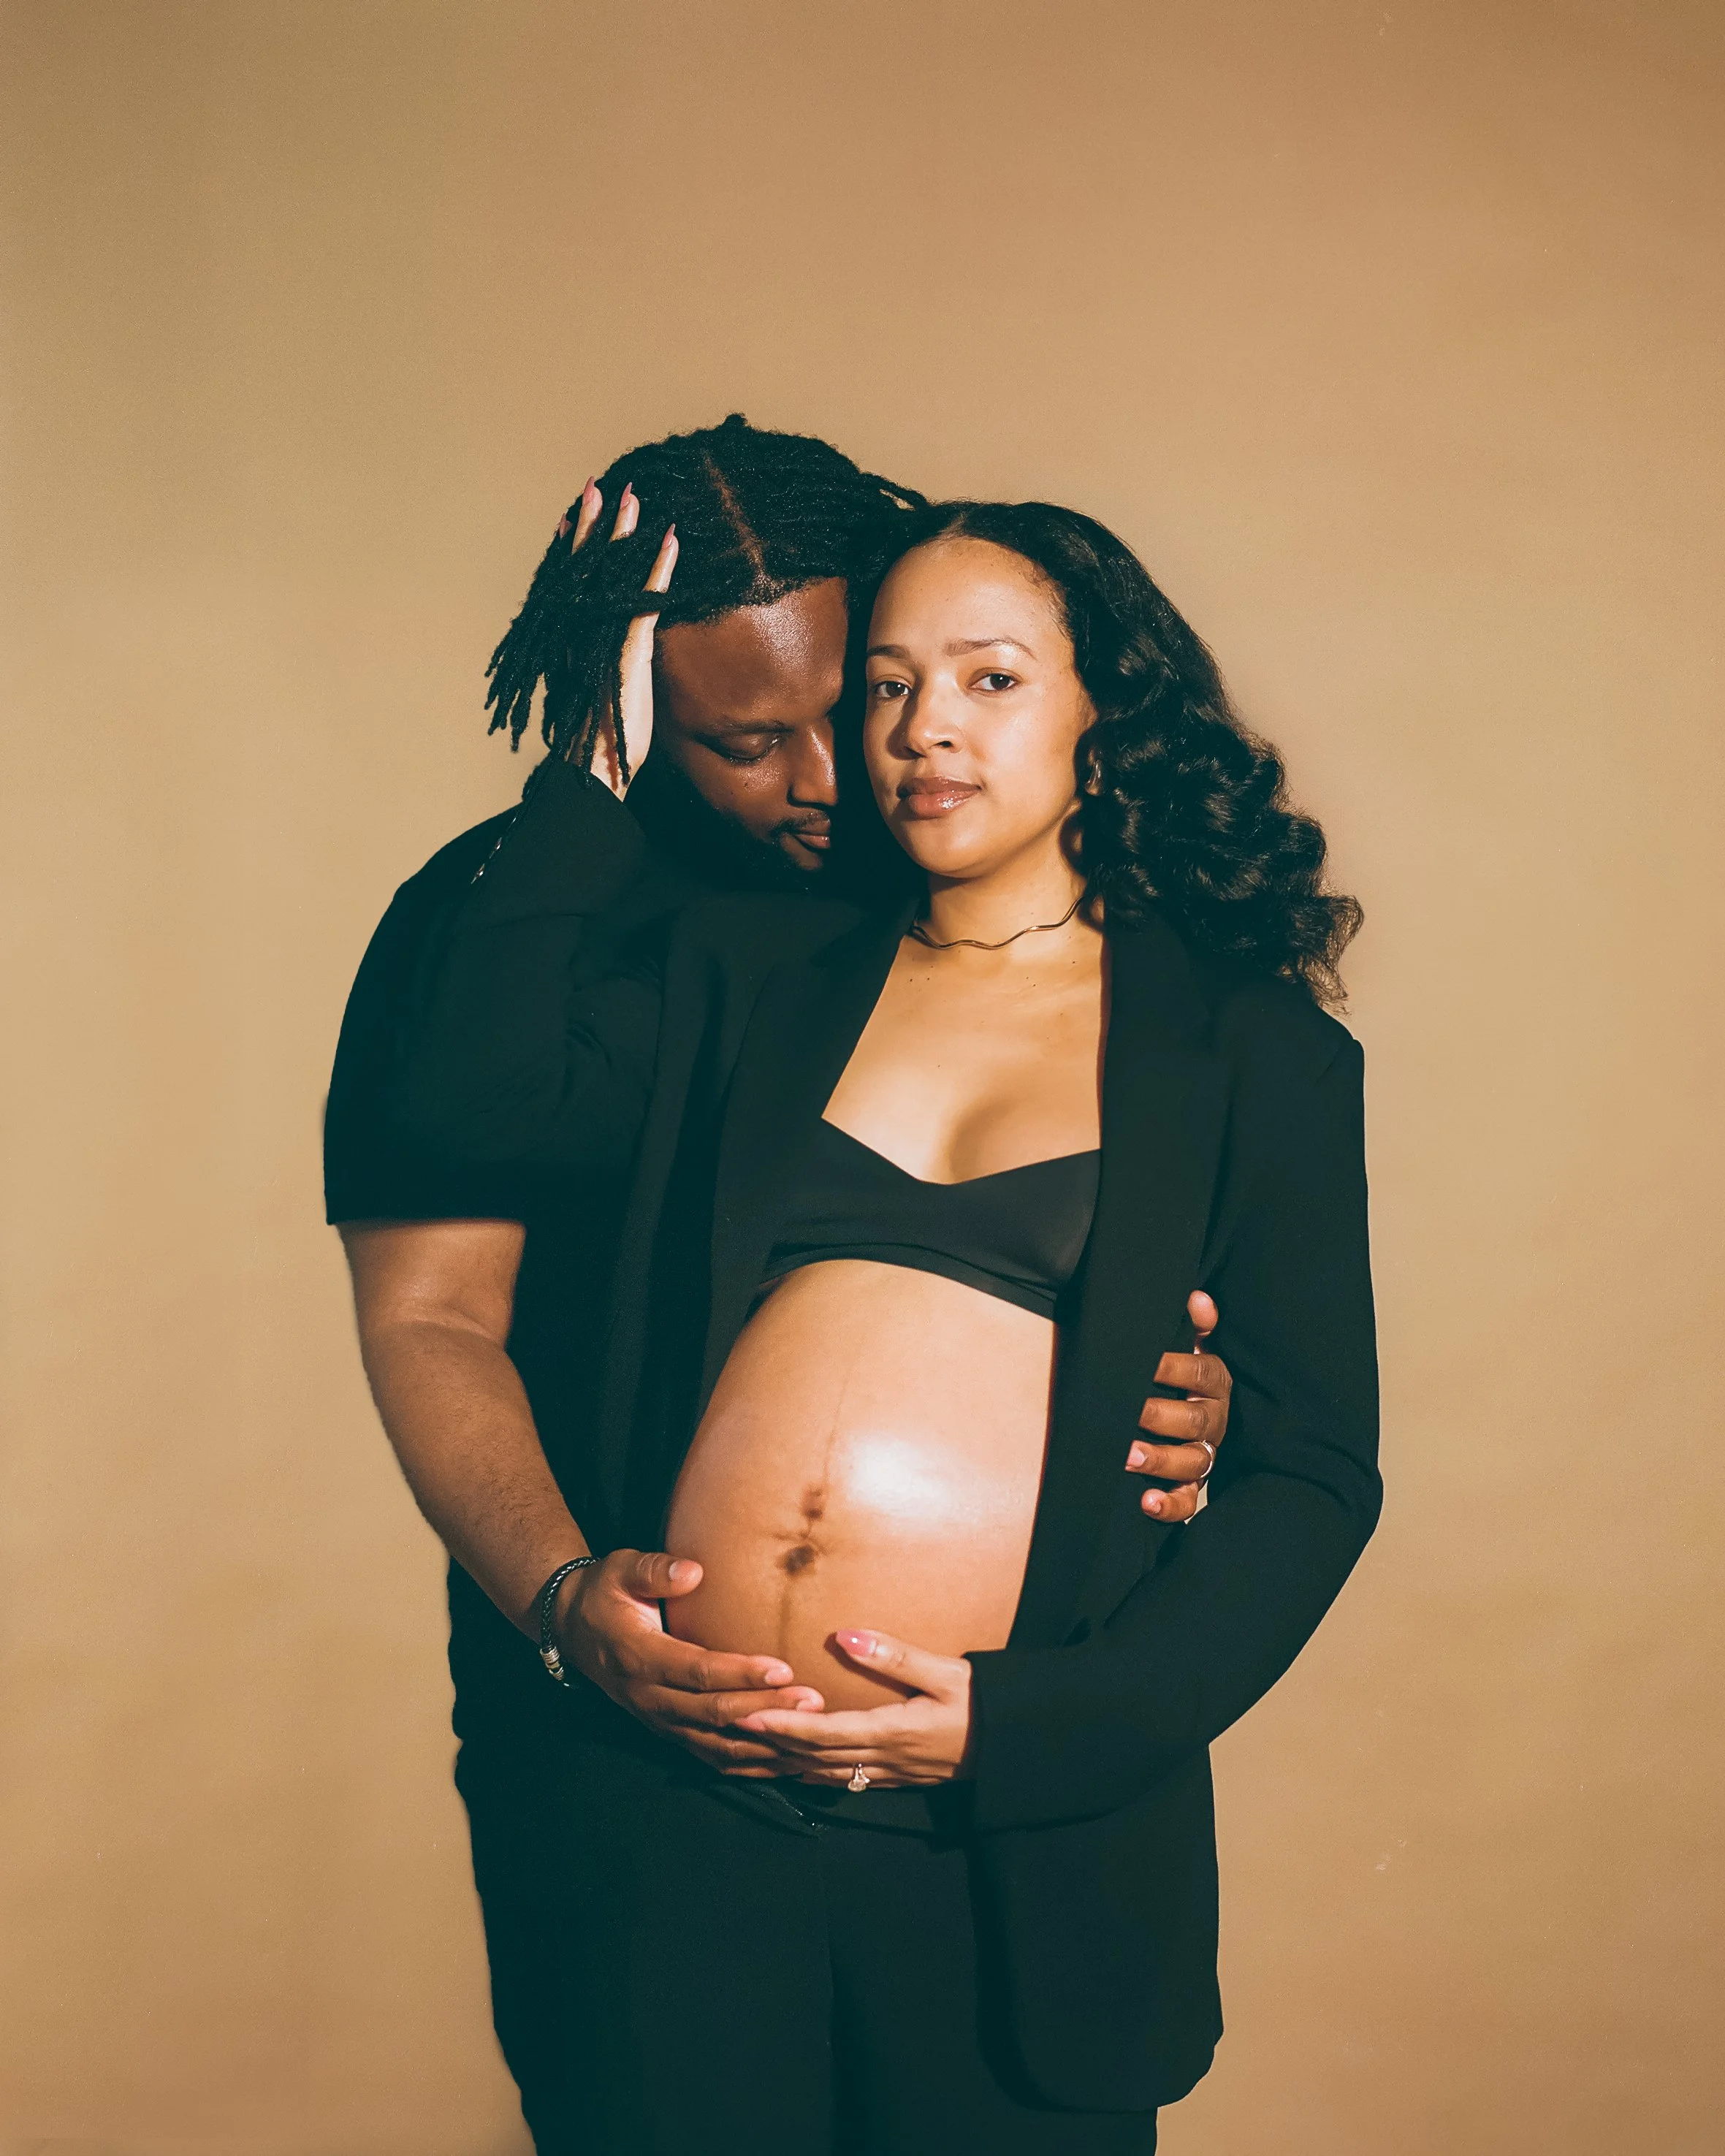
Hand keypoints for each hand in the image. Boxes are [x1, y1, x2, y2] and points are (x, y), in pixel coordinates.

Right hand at [555, 1549, 823, 1775]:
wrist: (574, 1629)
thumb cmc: (605, 1593)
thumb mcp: (620, 1570)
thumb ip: (654, 1570)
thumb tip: (694, 1571)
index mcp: (640, 1657)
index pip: (697, 1671)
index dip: (740, 1672)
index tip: (782, 1667)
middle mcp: (649, 1698)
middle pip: (714, 1713)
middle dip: (766, 1709)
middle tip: (813, 1699)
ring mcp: (659, 1721)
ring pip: (717, 1744)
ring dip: (764, 1743)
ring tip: (811, 1734)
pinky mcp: (669, 1731)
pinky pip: (711, 1757)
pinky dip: (749, 1765)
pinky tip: (784, 1763)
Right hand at [561, 478, 679, 797]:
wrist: (593, 770)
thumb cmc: (602, 737)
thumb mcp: (604, 689)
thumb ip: (608, 660)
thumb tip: (618, 646)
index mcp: (573, 639)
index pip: (572, 582)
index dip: (573, 546)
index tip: (576, 513)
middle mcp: (580, 634)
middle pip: (586, 568)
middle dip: (592, 525)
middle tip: (598, 485)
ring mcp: (600, 642)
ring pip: (610, 578)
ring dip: (621, 535)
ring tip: (631, 498)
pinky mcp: (626, 655)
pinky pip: (644, 605)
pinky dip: (658, 572)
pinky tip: (670, 541)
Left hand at [735, 1629, 973, 1788]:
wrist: (1016, 1746)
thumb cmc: (985, 1703)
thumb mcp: (945, 1671)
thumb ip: (894, 1655)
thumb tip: (845, 1636)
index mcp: (892, 1731)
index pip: (824, 1732)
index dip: (783, 1725)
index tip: (747, 1714)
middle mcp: (884, 1758)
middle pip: (814, 1757)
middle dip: (771, 1745)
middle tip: (729, 1733)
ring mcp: (890, 1773)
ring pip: (825, 1773)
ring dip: (784, 1764)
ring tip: (750, 1753)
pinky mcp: (897, 1777)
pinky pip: (845, 1779)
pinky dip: (812, 1773)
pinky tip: (796, 1769)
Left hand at [1125, 1288, 1230, 1520]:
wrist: (1180, 1408)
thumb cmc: (1174, 1371)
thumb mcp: (1185, 1343)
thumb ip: (1192, 1323)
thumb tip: (1197, 1299)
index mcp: (1214, 1381)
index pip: (1201, 1371)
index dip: (1174, 1366)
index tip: (1144, 1362)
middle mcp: (1214, 1420)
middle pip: (1195, 1420)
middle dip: (1160, 1416)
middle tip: (1128, 1412)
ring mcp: (1204, 1455)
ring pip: (1193, 1462)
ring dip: (1161, 1460)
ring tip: (1128, 1456)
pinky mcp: (1190, 1485)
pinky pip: (1186, 1501)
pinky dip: (1169, 1505)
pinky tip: (1146, 1502)